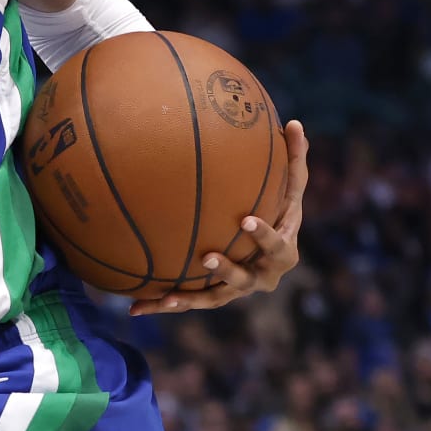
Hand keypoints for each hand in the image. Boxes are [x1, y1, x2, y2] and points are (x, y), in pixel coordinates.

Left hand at [130, 119, 306, 316]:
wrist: (267, 246)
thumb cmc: (279, 208)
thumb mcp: (289, 186)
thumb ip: (294, 159)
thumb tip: (296, 122)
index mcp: (283, 251)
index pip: (276, 244)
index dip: (263, 235)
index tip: (245, 220)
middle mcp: (262, 277)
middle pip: (245, 279)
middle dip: (227, 270)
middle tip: (206, 257)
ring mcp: (237, 290)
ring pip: (213, 297)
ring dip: (191, 298)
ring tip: (167, 296)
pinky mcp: (214, 295)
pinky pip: (188, 302)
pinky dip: (162, 305)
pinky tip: (134, 308)